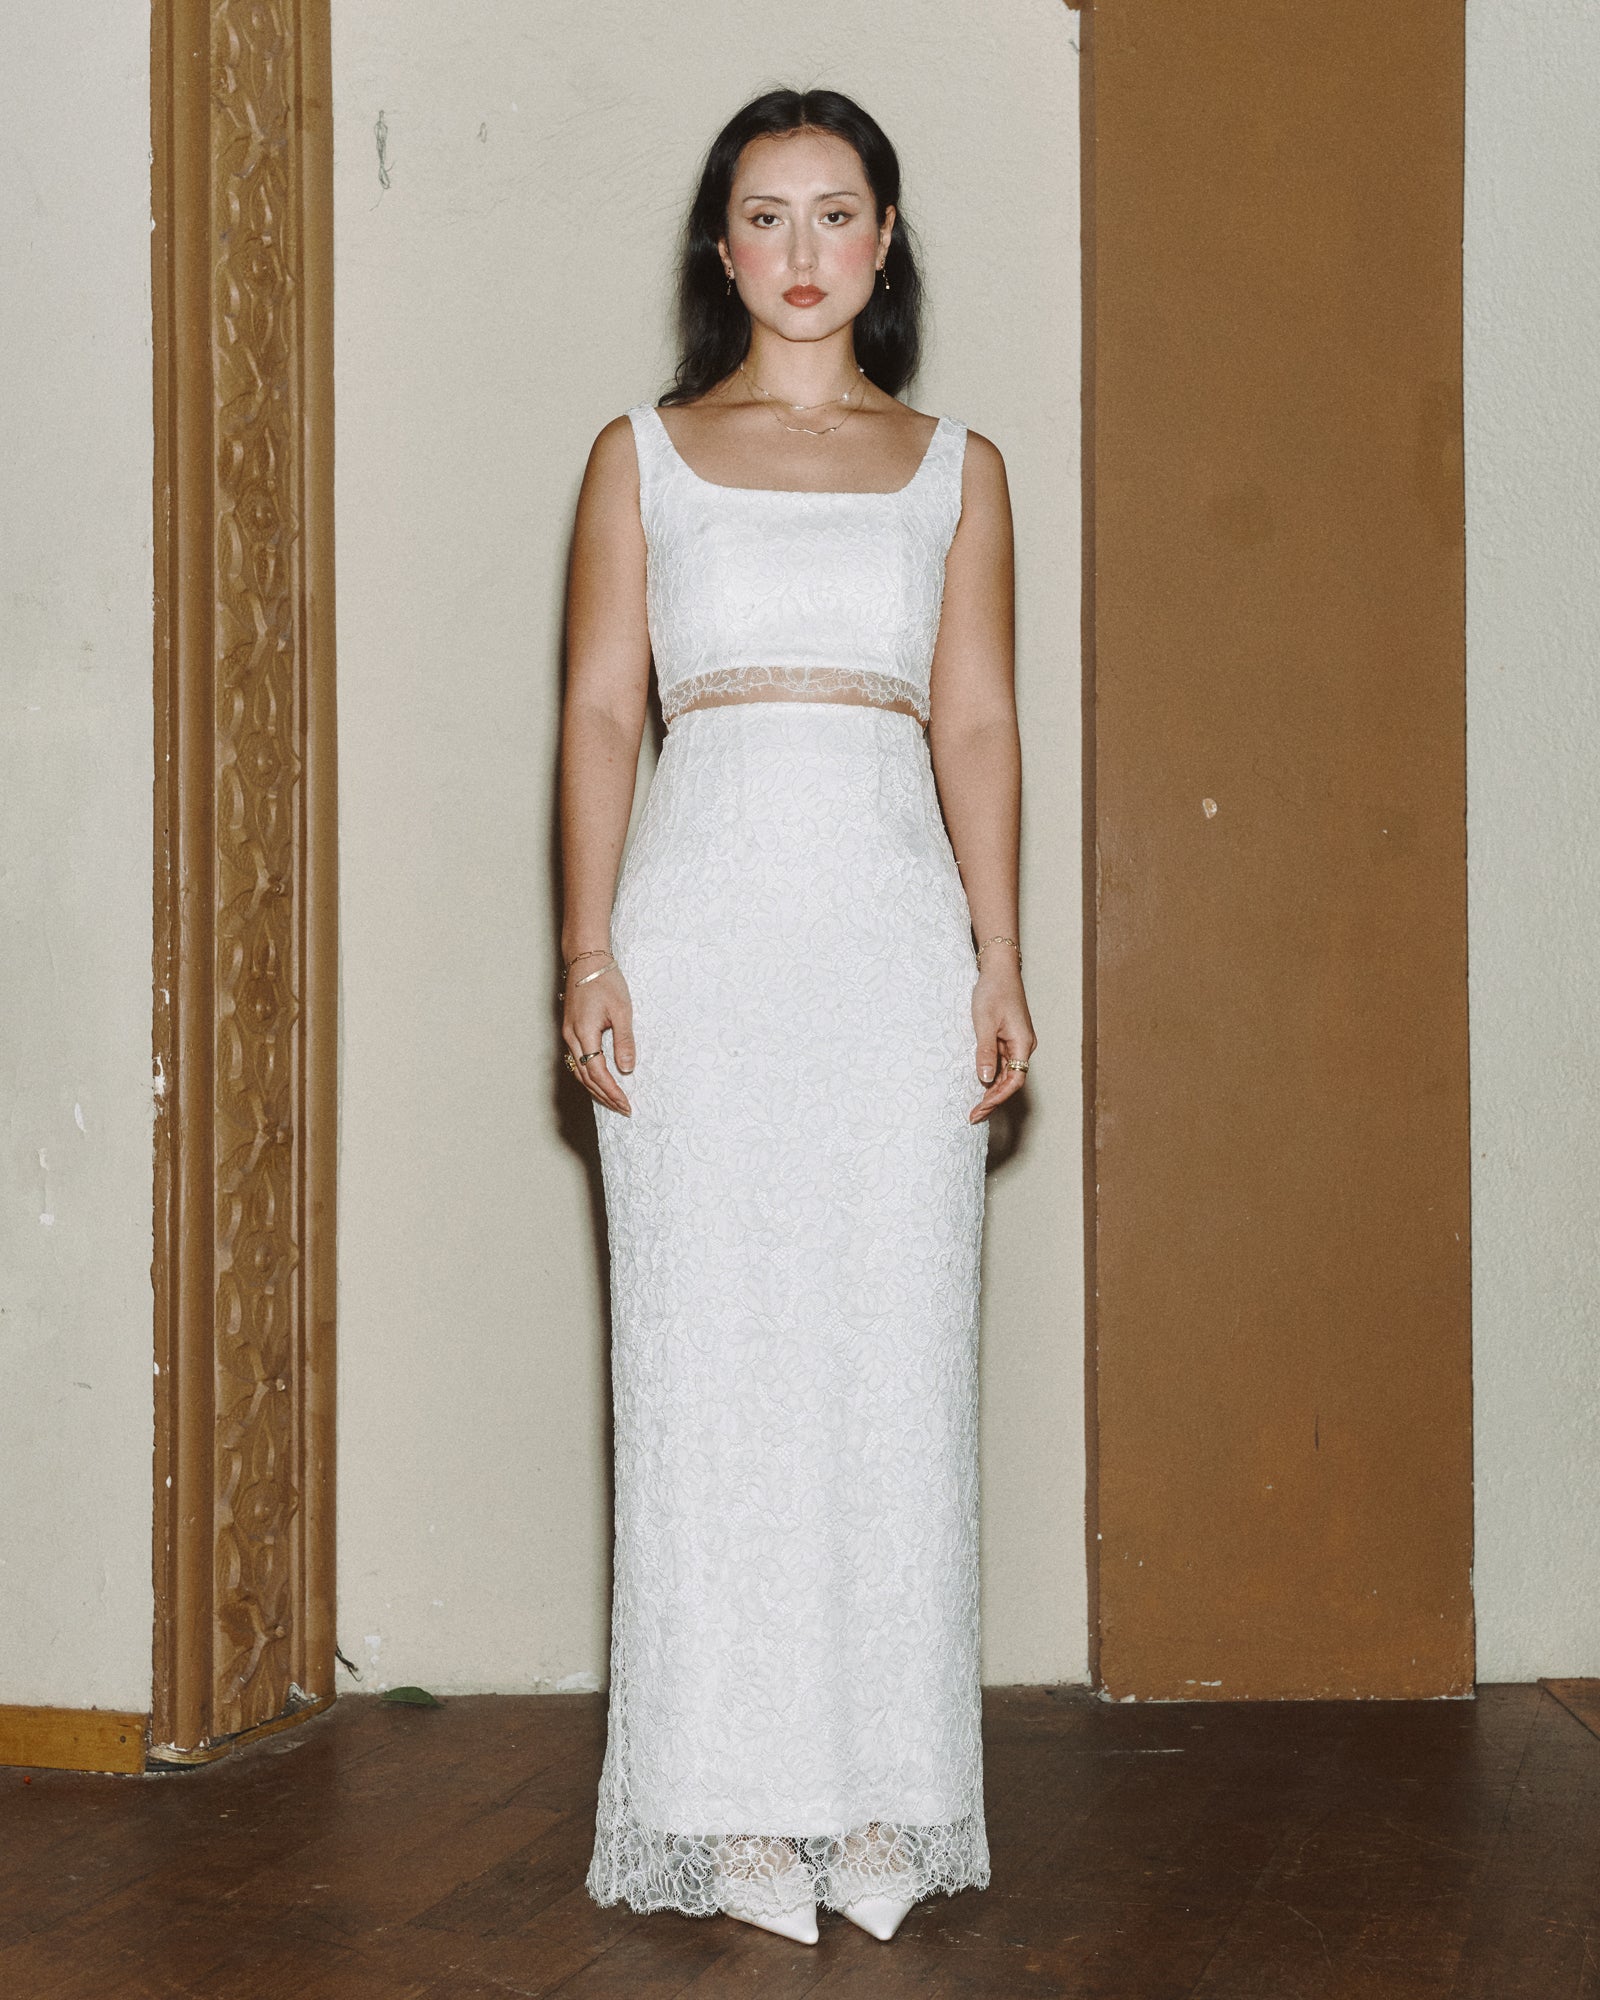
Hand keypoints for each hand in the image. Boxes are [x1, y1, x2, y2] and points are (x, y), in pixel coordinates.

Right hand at [563, 963, 633, 1114]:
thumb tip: (627, 1068)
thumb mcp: (622, 1010)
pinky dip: (589, 1076)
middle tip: (623, 1108)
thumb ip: (624, 1041)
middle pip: (585, 1077)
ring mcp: (569, 1035)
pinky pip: (578, 1061)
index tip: (626, 1104)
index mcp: (583, 1033)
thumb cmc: (604, 981)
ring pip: (579, 1071)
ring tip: (614, 1101)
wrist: (586, 960)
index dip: (612, 1091)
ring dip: (596, 1089)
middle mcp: (571, 1037)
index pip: (597, 1072)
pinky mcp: (571, 1031)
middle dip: (605, 1096)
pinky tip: (601, 1081)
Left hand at [970, 958, 1034, 1122]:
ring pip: (1007, 1073)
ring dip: (992, 1089)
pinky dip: (991, 1075)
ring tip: (975, 1106)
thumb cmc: (993, 992)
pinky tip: (979, 1083)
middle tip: (974, 1115)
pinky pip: (1002, 1062)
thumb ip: (985, 1052)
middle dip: (993, 1099)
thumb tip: (984, 1079)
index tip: (980, 1109)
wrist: (999, 970)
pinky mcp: (1010, 1038)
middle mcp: (1024, 1046)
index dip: (998, 1098)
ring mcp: (1017, 1042)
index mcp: (1022, 1043)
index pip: (1014, 1080)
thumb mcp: (984, 1023)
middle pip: (1012, 1080)